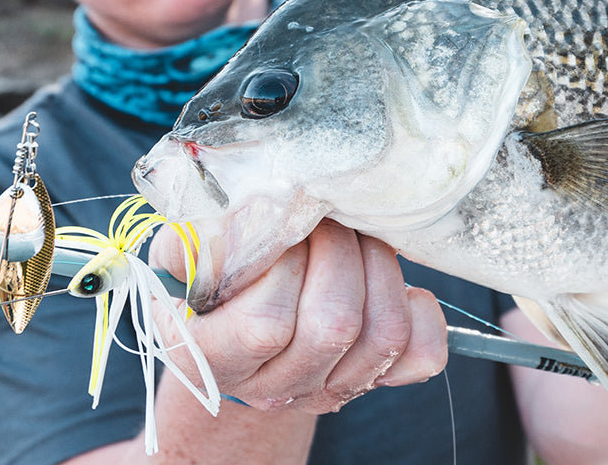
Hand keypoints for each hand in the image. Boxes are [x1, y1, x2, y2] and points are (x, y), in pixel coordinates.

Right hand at [150, 219, 447, 413]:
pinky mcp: (376, 381)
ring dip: (379, 267)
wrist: (235, 340)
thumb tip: (245, 216)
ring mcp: (330, 391)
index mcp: (214, 360)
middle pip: (334, 326)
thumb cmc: (210, 289)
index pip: (266, 325)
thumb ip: (200, 240)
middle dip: (339, 251)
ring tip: (355, 237)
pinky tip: (388, 283)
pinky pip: (423, 354)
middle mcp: (276, 388)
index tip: (282, 227)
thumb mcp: (184, 260)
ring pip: (384, 334)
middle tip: (325, 219)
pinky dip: (418, 309)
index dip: (285, 264)